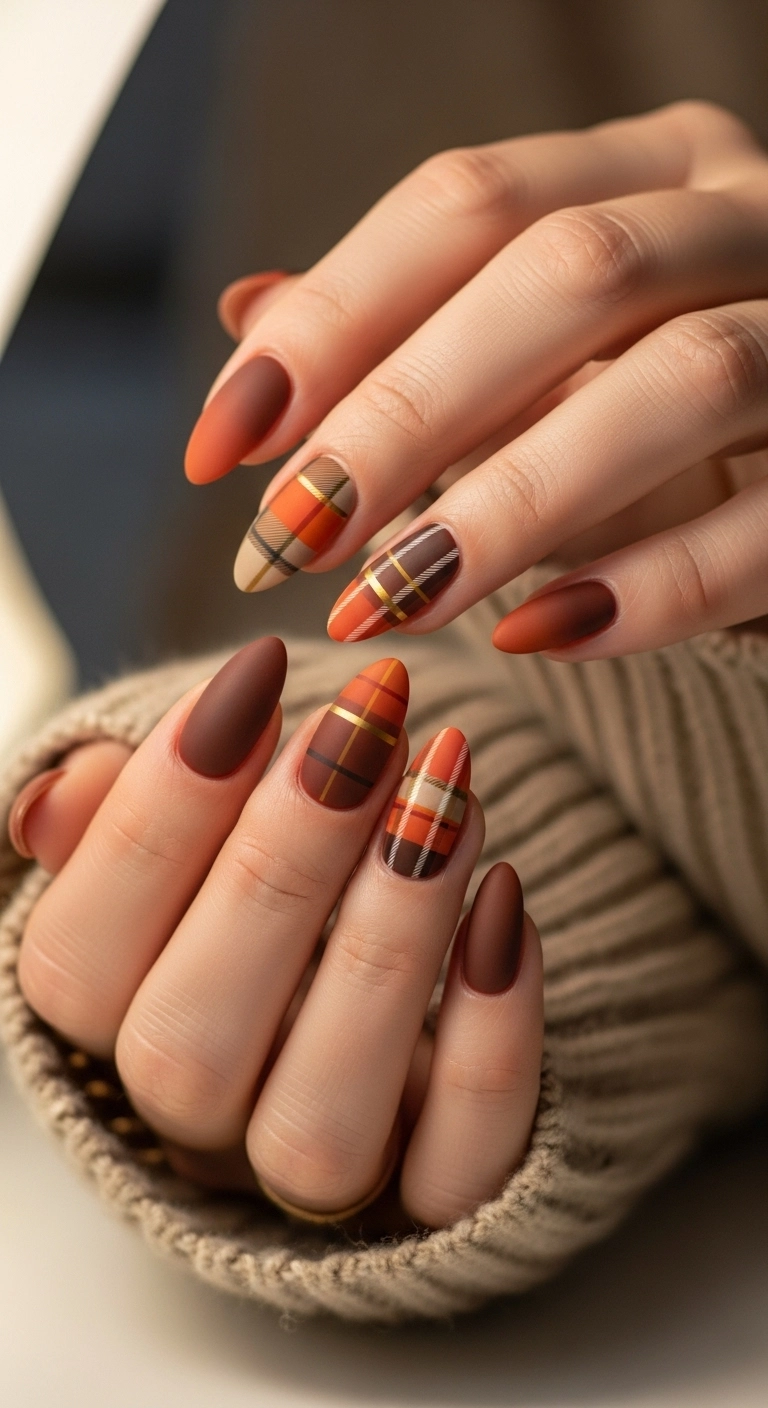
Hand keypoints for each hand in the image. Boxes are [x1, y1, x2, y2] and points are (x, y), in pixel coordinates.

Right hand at [11, 642, 542, 1229]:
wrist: (394, 968)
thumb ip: (117, 821)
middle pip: (190, 1050)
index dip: (157, 816)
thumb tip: (59, 799)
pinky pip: (460, 1169)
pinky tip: (505, 905)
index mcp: (113, 1024)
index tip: (254, 680)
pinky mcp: (437, 1196)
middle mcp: (199, 1117)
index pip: (78, 962)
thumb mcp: (189, 832)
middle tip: (365, 726)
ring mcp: (315, 1173)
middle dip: (280, 866)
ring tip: (446, 796)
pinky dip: (491, 1041)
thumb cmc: (268, 873)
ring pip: (319, 1127)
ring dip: (388, 945)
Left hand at [186, 101, 767, 657]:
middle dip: (406, 411)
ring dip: (513, 502)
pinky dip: (649, 588)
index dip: (331, 320)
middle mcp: (748, 219)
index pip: (470, 202)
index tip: (221, 447)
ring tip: (387, 599)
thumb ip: (411, 337)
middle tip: (289, 534)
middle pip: (568, 274)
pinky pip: (767, 526)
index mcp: (652, 169)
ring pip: (684, 384)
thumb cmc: (657, 427)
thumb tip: (248, 315)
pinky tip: (535, 636)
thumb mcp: (535, 364)